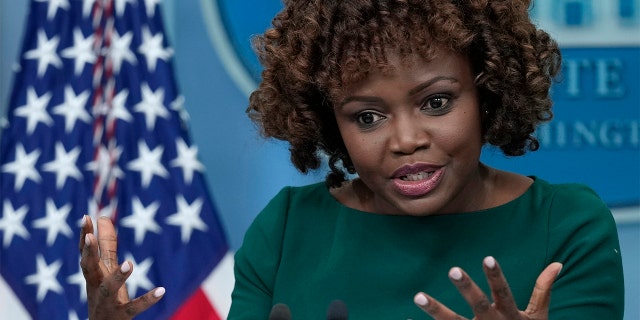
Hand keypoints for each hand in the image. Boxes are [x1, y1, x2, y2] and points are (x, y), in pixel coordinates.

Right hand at [79, 215, 164, 318]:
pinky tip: (162, 290)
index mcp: (93, 275)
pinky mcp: (122, 315)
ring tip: (129, 263)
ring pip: (109, 289)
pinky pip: (135, 307)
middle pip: (88, 269)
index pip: (86, 253)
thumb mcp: (105, 270)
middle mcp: (96, 287)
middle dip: (88, 253)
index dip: (84, 236)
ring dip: (118, 276)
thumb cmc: (104, 296)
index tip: (86, 217)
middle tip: (90, 237)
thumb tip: (103, 216)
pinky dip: (147, 299)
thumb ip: (106, 245)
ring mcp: (107, 302)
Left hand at [413, 256, 562, 319]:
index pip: (503, 292)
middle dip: (466, 288)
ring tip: (418, 295)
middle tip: (453, 268)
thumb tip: (558, 263)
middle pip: (478, 305)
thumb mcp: (539, 318)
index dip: (496, 276)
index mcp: (510, 315)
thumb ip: (543, 290)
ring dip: (435, 310)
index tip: (488, 257)